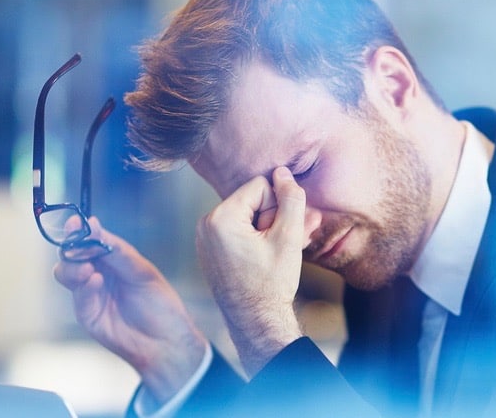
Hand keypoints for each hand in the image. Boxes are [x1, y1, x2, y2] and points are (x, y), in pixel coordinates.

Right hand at [53, 217, 207, 404]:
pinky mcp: (88, 315)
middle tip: (78, 246)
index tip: (76, 222)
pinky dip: (84, 286)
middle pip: (69, 255)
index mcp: (110, 260)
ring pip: (65, 274)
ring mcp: (89, 294)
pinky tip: (95, 280)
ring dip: (73, 267)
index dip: (79, 230)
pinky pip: (78, 296)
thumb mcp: (142, 270)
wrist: (166, 339)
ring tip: (88, 268)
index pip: (87, 240)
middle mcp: (96, 274)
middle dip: (71, 247)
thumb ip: (116, 250)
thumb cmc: (160, 304)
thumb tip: (93, 224)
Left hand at [196, 167, 318, 374]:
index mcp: (220, 218)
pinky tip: (265, 256)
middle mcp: (205, 224)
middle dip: (272, 218)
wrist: (256, 322)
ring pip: (247, 215)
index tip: (278, 236)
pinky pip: (237, 229)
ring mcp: (205, 237)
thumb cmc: (272, 283)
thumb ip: (290, 199)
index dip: (278, 207)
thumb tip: (283, 172)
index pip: (260, 186)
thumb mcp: (288, 237)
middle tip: (281, 244)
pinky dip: (254, 238)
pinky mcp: (210, 248)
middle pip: (252, 200)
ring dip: (267, 228)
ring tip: (276, 252)